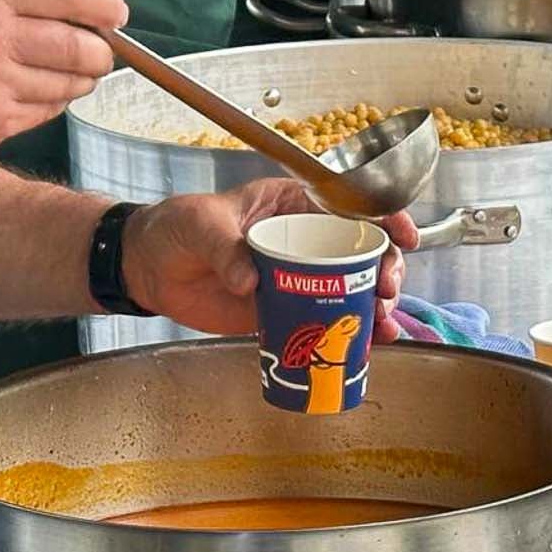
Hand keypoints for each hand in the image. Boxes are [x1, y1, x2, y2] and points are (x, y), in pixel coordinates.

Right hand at [0, 0, 125, 157]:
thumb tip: (84, 0)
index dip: (104, 2)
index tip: (116, 11)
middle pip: (81, 45)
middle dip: (102, 48)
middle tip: (100, 47)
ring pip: (71, 83)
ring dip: (82, 76)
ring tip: (69, 68)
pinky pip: (49, 110)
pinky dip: (55, 98)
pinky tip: (37, 88)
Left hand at [121, 177, 416, 339]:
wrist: (148, 268)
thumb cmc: (175, 227)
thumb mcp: (200, 224)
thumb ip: (225, 246)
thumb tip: (249, 280)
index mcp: (290, 203)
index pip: (346, 204)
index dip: (382, 216)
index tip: (403, 235)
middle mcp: (302, 238)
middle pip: (359, 249)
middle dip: (385, 268)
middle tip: (386, 291)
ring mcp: (296, 276)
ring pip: (350, 287)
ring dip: (374, 306)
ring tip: (384, 325)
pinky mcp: (284, 309)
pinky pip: (323, 320)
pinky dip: (348, 334)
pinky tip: (367, 348)